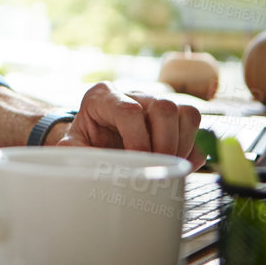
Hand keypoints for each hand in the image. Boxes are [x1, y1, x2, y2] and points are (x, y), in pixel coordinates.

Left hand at [56, 82, 201, 162]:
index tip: (138, 161)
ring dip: (182, 144)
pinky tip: (178, 166)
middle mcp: (134, 95)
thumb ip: (73, 154)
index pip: (129, 110)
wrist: (94, 138)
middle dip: (165, 142)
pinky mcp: (174, 117)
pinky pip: (193, 125)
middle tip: (157, 168)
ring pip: (185, 112)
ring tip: (169, 167)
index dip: (137, 138)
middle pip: (163, 107)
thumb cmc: (84, 140)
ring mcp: (157, 103)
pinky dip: (192, 149)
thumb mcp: (71, 146)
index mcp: (103, 96)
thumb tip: (88, 169)